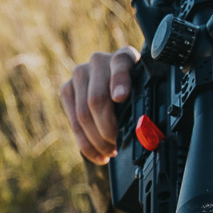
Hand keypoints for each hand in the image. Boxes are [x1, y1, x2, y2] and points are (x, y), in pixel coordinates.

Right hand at [58, 46, 139, 162]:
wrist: (116, 86)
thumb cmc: (136, 92)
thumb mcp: (145, 92)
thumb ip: (144, 102)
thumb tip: (144, 130)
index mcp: (124, 56)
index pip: (120, 63)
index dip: (119, 81)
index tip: (121, 97)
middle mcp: (99, 60)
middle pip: (97, 99)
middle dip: (108, 129)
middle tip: (119, 145)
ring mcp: (80, 73)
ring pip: (83, 113)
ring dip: (97, 140)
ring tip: (110, 152)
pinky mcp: (67, 88)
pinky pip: (73, 121)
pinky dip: (86, 144)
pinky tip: (98, 155)